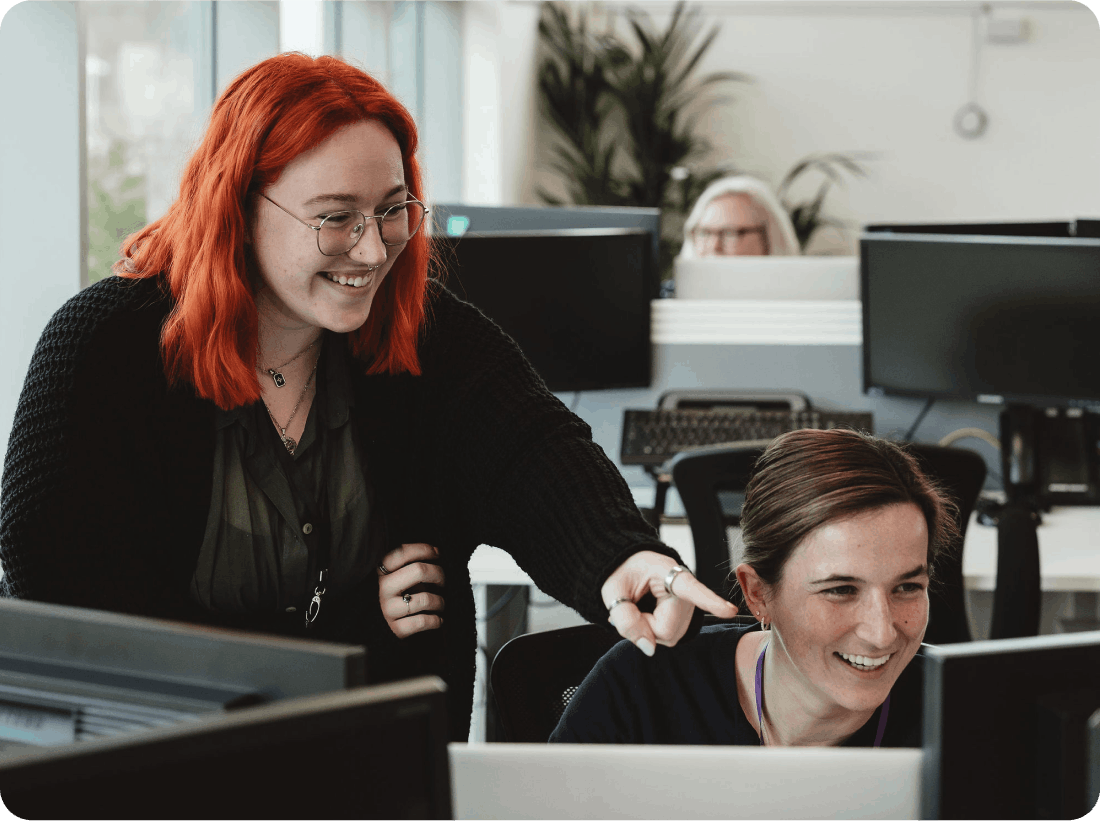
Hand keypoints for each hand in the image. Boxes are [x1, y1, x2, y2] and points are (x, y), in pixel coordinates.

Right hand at [377, 542, 445, 638]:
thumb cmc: (408, 595)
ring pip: (425, 598)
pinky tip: (438, 619)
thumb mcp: (407, 575)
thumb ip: (415, 563)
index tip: (437, 553)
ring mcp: (389, 609)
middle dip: (438, 574)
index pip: (401, 552)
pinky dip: (436, 620)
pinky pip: (423, 621)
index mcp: (383, 571)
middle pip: (418, 570)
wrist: (396, 628)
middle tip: (442, 581)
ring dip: (440, 601)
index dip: (423, 549)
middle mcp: (384, 588)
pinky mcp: (397, 629)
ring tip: (441, 603)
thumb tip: (437, 552)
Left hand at [601, 550, 738, 656]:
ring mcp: (689, 605)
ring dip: (648, 628)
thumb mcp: (613, 591)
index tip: (729, 611)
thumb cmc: (622, 572)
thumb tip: (648, 649)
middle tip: (632, 606)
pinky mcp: (687, 617)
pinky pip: (669, 636)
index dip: (710, 601)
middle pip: (666, 629)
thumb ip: (625, 619)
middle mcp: (685, 590)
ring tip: (640, 606)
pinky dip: (653, 630)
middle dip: (643, 625)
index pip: (691, 589)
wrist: (629, 564)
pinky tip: (647, 613)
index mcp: (668, 572)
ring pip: (668, 636)